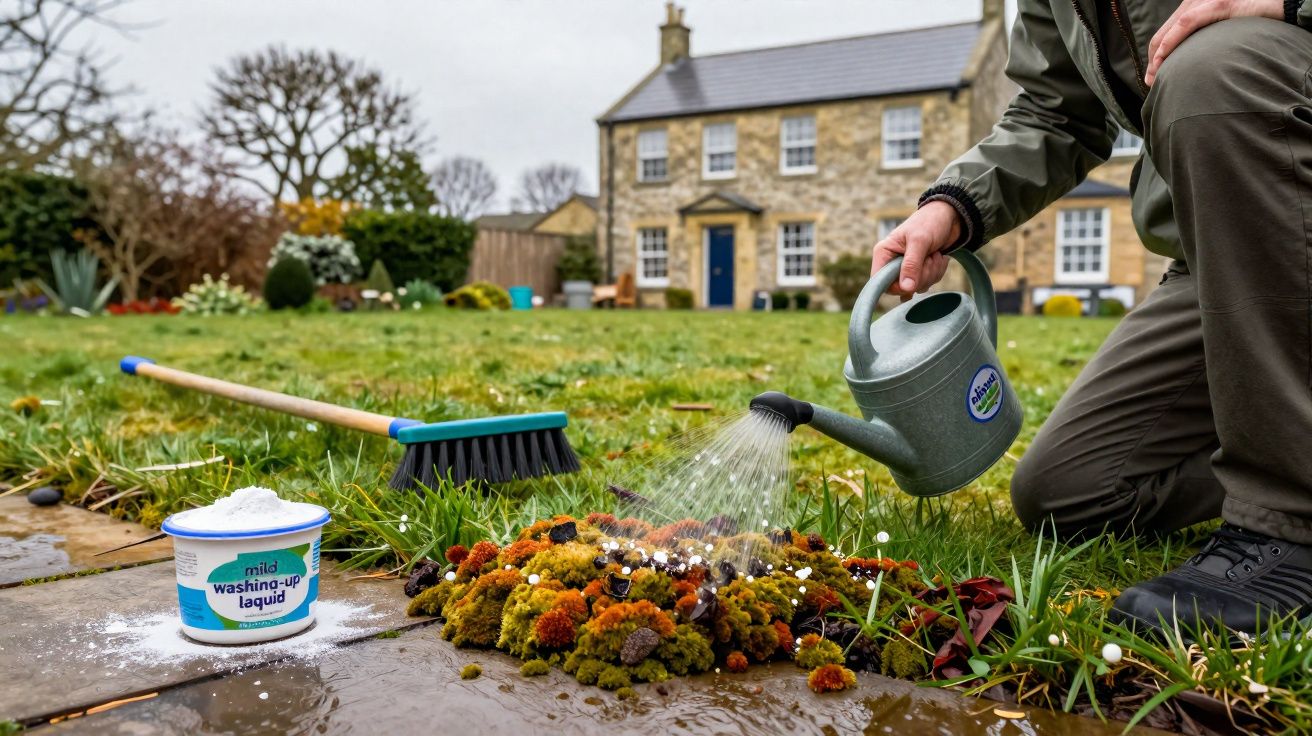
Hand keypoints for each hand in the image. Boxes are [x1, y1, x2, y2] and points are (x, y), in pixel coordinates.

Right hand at [871, 200, 960, 299]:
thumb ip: (911, 265)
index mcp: (884, 252)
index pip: (879, 281)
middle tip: (929, 258)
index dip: (895, 286)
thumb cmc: (930, 222)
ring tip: (934, 254)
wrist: (949, 217)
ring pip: (916, 286)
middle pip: (901, 287)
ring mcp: (906, 268)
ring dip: (931, 273)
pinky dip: (936, 273)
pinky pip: (926, 284)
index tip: (912, 280)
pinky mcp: (919, 272)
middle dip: (920, 276)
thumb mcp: (920, 241)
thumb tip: (905, 288)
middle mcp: (892, 262)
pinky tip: (937, 258)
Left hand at [1145, 0, 1281, 84]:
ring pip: (1170, 29)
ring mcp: (1205, 1)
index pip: (1167, 33)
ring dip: (1157, 55)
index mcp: (1196, 7)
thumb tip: (1189, 67)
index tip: (1152, 77)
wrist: (1282, 7)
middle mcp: (1196, 1)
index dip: (1155, 55)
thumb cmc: (1254, 24)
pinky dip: (1170, 42)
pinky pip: (1186, 24)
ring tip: (1154, 77)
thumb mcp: (1221, 34)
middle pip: (1164, 32)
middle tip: (1150, 83)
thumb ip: (1204, 43)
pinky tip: (1162, 58)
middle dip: (1153, 60)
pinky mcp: (1217, 4)